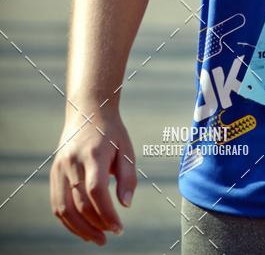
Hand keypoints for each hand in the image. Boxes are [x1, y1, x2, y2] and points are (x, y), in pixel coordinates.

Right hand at [50, 110, 136, 244]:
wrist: (88, 109)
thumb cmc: (111, 131)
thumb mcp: (126, 148)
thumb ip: (128, 177)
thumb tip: (125, 205)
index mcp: (93, 153)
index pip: (96, 190)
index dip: (107, 213)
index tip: (119, 227)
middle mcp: (73, 160)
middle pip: (80, 202)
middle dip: (96, 224)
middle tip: (111, 234)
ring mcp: (60, 166)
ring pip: (63, 207)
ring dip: (80, 228)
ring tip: (97, 238)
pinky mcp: (54, 171)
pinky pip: (57, 202)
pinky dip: (68, 220)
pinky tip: (83, 228)